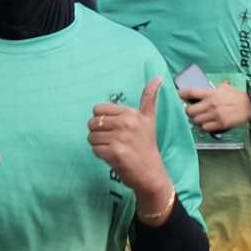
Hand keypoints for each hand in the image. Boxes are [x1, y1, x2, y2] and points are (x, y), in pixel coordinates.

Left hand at [88, 83, 175, 223]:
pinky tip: (112, 156)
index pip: (98, 109)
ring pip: (91, 136)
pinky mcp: (114, 153)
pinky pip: (94, 149)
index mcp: (131, 113)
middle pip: (92, 122)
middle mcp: (126, 123)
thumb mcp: (149, 119)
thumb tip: (158, 77)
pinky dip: (100, 155)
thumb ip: (149, 98)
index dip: (102, 120)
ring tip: (112, 148)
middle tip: (112, 140)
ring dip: (98, 144)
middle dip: (98, 132)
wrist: (151, 173)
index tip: (114, 128)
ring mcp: (120, 138)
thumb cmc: (147, 145)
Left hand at [182, 82, 250, 137]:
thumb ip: (211, 89)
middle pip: (189, 111)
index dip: (181, 94)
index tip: (180, 95)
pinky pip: (205, 128)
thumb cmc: (236, 96)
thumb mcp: (224, 87)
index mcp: (210, 93)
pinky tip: (206, 123)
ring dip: (196, 120)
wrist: (249, 106)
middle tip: (192, 110)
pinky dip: (203, 127)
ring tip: (199, 118)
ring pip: (196, 121)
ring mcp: (215, 115)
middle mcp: (211, 104)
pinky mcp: (220, 124)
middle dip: (188, 111)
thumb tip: (200, 90)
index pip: (190, 92)